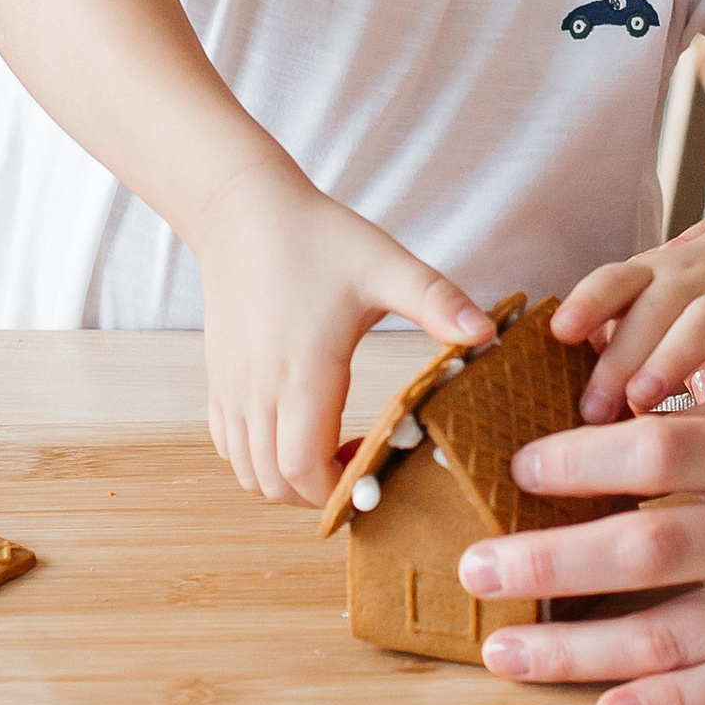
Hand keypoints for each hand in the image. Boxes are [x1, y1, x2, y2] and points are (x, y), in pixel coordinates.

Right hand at [191, 151, 495, 504]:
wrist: (243, 209)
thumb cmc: (316, 237)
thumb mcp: (385, 265)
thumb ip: (436, 301)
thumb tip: (487, 334)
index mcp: (304, 374)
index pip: (305, 471)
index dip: (339, 490)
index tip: (373, 472)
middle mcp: (258, 390)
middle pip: (274, 484)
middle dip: (318, 495)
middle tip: (360, 467)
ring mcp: (232, 387)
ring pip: (246, 471)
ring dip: (285, 479)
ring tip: (329, 451)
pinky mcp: (218, 377)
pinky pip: (227, 444)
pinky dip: (256, 457)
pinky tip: (292, 429)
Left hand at [461, 364, 704, 704]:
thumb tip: (645, 408)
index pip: (655, 450)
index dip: (576, 460)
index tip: (517, 469)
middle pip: (640, 543)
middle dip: (545, 560)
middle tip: (472, 570)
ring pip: (669, 627)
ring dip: (575, 643)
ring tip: (502, 650)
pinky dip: (668, 703)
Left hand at [554, 215, 704, 421]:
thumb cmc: (689, 298)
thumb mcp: (649, 302)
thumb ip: (614, 340)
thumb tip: (558, 402)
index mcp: (650, 275)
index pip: (614, 280)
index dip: (587, 303)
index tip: (559, 333)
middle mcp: (690, 278)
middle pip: (654, 308)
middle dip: (621, 357)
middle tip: (592, 409)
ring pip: (703, 319)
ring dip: (672, 357)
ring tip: (643, 400)